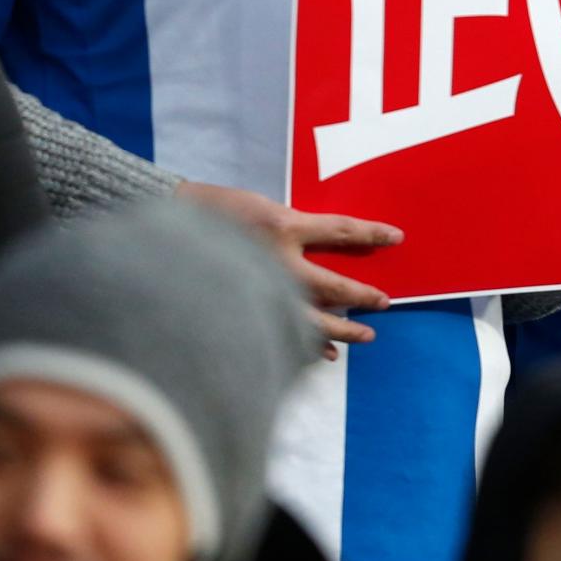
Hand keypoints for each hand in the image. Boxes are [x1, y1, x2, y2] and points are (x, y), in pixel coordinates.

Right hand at [176, 180, 402, 361]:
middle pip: (336, 285)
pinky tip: (328, 353)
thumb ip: (290, 227)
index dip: (372, 233)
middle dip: (363, 295)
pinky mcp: (245, 313)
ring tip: (367, 335)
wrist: (163, 233)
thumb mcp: (258, 207)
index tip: (396, 237)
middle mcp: (278, 262)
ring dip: (345, 329)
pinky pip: (285, 334)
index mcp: (283, 226)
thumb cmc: (210, 212)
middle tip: (384, 302)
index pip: (342, 230)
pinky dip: (309, 345)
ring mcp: (261, 291)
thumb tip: (324, 248)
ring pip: (315, 319)